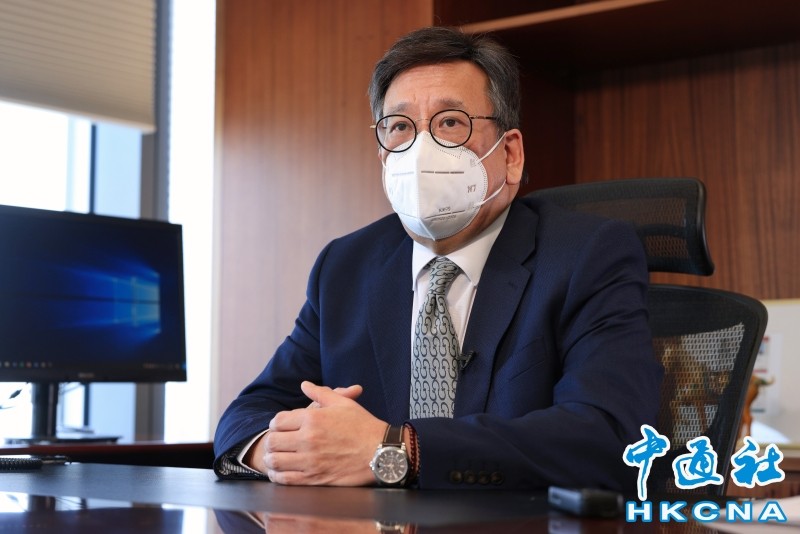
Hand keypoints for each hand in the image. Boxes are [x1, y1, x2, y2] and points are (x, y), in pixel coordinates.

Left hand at [247, 381, 386, 485]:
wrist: (381, 451)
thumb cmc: (364, 426)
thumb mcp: (342, 403)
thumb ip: (320, 392)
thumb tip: (304, 385)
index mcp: (312, 418)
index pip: (278, 421)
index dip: (276, 423)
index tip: (281, 427)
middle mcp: (308, 439)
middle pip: (272, 441)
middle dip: (272, 440)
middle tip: (278, 442)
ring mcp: (310, 460)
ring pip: (275, 461)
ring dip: (272, 458)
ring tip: (277, 456)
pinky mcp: (314, 478)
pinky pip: (285, 479)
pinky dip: (277, 476)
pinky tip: (281, 472)